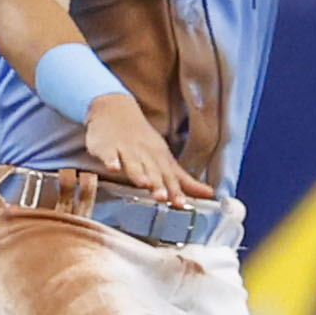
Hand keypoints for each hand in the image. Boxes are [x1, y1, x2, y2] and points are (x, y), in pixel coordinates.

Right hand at [82, 93, 213, 205]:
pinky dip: (111, 161)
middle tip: (163, 197)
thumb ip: (183, 180)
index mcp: (159, 159)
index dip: (175, 191)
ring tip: (143, 184)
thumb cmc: (142, 140)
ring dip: (138, 174)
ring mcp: (125, 150)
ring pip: (133, 164)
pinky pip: (109, 155)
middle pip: (152, 171)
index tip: (181, 204)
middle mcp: (145, 155)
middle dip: (158, 184)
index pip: (169, 177)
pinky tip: (113, 169)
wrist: (116, 110)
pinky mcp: (107, 147)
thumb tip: (209, 193)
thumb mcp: (164, 158)